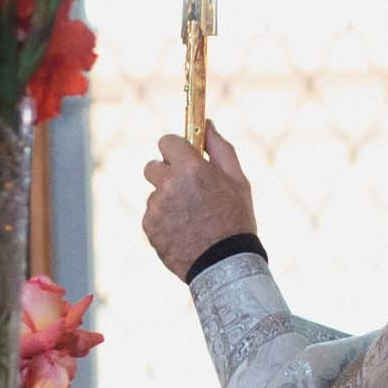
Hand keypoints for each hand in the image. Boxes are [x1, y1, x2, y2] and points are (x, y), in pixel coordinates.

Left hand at [142, 122, 256, 278]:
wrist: (225, 263)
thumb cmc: (236, 219)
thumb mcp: (238, 181)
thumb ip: (220, 148)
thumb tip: (208, 124)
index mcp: (190, 168)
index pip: (166, 141)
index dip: (177, 148)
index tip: (185, 157)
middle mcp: (168, 184)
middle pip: (152, 166)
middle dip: (167, 173)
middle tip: (189, 189)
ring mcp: (155, 207)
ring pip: (155, 194)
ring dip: (168, 200)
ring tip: (193, 218)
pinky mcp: (149, 227)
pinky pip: (152, 215)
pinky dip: (165, 220)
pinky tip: (185, 231)